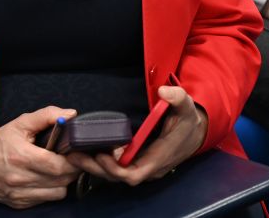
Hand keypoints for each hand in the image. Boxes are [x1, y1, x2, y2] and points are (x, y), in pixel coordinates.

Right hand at [0, 106, 78, 208]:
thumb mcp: (21, 123)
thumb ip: (48, 115)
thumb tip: (71, 115)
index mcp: (22, 156)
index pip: (58, 165)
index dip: (73, 160)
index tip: (76, 152)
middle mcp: (20, 179)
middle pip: (61, 180)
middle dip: (72, 169)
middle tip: (71, 158)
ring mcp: (19, 194)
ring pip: (57, 193)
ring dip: (63, 181)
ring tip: (58, 168)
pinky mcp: (18, 203)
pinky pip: (46, 200)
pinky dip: (51, 190)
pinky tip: (46, 178)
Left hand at [67, 85, 206, 185]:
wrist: (195, 132)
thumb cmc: (188, 121)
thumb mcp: (186, 106)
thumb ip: (177, 97)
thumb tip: (163, 92)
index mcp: (158, 158)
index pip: (135, 174)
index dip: (116, 169)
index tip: (102, 155)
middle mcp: (148, 167)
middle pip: (118, 177)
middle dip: (96, 168)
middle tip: (75, 155)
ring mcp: (142, 166)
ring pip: (115, 175)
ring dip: (95, 167)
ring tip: (74, 154)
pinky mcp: (137, 162)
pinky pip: (117, 168)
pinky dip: (101, 163)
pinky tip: (86, 152)